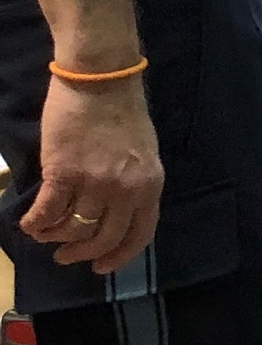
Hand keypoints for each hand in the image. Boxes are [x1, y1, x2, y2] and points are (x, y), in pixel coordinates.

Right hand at [24, 75, 162, 272]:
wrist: (100, 78)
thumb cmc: (120, 109)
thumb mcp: (143, 153)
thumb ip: (133, 182)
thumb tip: (114, 209)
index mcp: (149, 185)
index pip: (139, 234)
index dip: (118, 256)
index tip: (101, 267)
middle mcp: (126, 190)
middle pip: (103, 237)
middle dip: (82, 253)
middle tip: (65, 256)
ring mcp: (95, 183)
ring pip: (73, 227)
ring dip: (55, 236)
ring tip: (44, 236)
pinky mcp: (64, 173)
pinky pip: (48, 210)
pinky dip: (37, 223)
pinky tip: (29, 225)